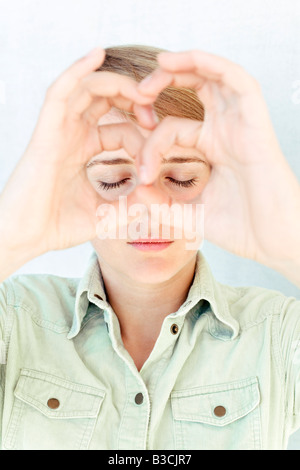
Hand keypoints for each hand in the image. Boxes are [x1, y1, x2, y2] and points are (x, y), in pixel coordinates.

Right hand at [0, 48, 154, 256]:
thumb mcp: (105, 215)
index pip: (119, 129)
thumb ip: (132, 206)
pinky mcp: (46, 132)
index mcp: (83, 149)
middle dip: (132, 97)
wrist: (24, 237)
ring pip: (86, 88)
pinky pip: (60, 92)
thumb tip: (162, 201)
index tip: (158, 150)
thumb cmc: (58, 226)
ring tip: (142, 90)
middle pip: (103, 98)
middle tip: (154, 109)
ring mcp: (57, 130)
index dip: (141, 135)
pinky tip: (98, 54)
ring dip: (116, 83)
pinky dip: (78, 71)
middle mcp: (71, 134)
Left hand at [138, 50, 299, 269]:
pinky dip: (211, 65)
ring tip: (158, 66)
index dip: (150, 145)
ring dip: (186, 64)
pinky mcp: (255, 122)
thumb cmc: (240, 228)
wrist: (273, 240)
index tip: (141, 175)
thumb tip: (136, 188)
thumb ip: (162, 201)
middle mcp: (226, 130)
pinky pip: (237, 81)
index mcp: (211, 148)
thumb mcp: (189, 212)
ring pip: (216, 76)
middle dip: (164, 81)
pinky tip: (181, 63)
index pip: (172, 129)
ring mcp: (241, 124)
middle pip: (196, 86)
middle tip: (138, 92)